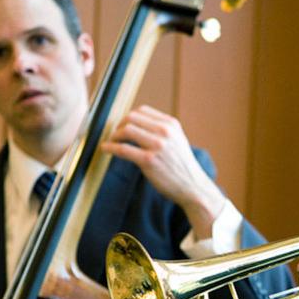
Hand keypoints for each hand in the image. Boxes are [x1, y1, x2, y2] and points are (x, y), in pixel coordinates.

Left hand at [101, 105, 225, 238]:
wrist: (193, 187)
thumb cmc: (183, 167)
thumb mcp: (178, 142)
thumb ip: (162, 131)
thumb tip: (137, 125)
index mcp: (171, 125)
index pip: (142, 111)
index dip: (128, 117)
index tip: (123, 126)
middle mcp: (165, 132)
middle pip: (131, 117)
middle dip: (119, 125)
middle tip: (114, 135)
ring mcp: (157, 146)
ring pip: (126, 130)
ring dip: (114, 136)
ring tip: (111, 142)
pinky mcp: (149, 160)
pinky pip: (123, 149)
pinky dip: (110, 147)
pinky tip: (105, 149)